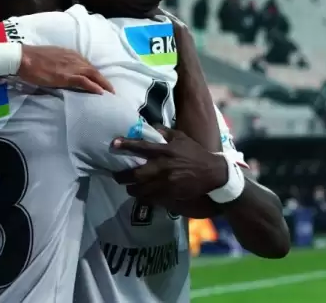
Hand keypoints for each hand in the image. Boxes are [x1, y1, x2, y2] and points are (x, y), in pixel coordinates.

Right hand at [18, 45, 114, 93]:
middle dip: (102, 78)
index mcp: (68, 53)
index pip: (85, 63)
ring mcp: (71, 67)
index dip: (93, 72)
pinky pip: (85, 81)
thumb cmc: (32, 59)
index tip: (98, 79)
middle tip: (110, 87)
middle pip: (92, 68)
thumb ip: (58, 62)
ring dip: (103, 83)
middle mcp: (73, 58)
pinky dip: (94, 86)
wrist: (24, 58)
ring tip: (110, 91)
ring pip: (92, 74)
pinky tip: (101, 92)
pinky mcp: (67, 76)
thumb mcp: (50, 57)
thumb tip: (61, 69)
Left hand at [111, 126, 227, 202]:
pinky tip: (140, 195)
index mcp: (165, 151)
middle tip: (116, 176)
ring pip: (141, 189)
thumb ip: (164, 132)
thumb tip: (150, 127)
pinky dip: (142, 197)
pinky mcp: (170, 194)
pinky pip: (151, 198)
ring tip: (127, 187)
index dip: (126, 145)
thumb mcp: (181, 138)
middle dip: (122, 176)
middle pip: (136, 174)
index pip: (141, 147)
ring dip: (131, 189)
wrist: (212, 173)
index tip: (113, 144)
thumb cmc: (195, 153)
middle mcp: (163, 167)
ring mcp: (166, 183)